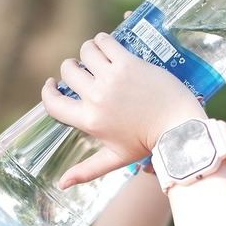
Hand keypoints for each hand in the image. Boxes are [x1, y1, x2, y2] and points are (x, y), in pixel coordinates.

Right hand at [41, 32, 206, 188]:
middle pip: (68, 71)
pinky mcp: (128, 63)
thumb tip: (61, 185)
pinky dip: (102, 41)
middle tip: (85, 70)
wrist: (178, 127)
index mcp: (90, 121)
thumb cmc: (147, 144)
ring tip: (97, 57)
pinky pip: (104, 42)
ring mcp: (112, 79)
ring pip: (84, 51)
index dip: (47, 91)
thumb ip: (86, 171)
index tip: (51, 84)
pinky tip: (107, 46)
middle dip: (72, 68)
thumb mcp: (115, 158)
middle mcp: (97, 98)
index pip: (52, 103)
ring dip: (88, 52)